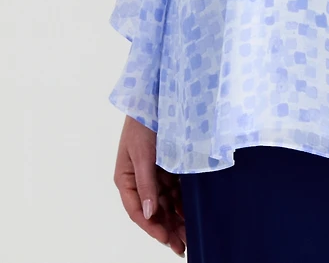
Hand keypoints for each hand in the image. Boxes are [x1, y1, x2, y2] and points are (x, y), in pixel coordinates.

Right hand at [113, 114, 186, 256]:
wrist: (155, 95)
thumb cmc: (143, 122)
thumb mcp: (143, 154)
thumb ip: (146, 184)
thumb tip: (150, 213)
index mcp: (125, 178)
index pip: (139, 210)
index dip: (153, 227)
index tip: (167, 240)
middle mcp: (139, 179)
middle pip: (153, 210)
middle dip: (167, 229)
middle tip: (183, 245)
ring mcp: (154, 173)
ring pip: (165, 203)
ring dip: (175, 218)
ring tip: (188, 234)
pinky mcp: (167, 165)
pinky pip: (174, 189)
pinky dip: (181, 201)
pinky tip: (190, 212)